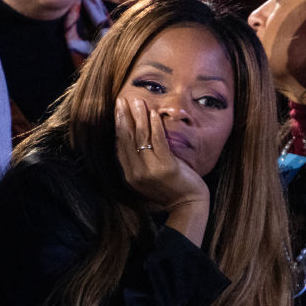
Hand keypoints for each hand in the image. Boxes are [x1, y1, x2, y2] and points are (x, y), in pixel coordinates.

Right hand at [115, 97, 208, 245]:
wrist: (187, 205)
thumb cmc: (170, 191)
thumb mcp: (147, 179)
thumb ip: (138, 163)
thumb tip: (133, 140)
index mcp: (129, 176)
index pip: (120, 145)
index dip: (118, 125)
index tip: (118, 110)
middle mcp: (136, 173)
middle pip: (127, 138)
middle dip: (124, 116)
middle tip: (122, 100)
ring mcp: (150, 170)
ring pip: (140, 136)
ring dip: (138, 116)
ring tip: (137, 101)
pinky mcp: (166, 166)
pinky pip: (158, 140)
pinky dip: (155, 125)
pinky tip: (154, 113)